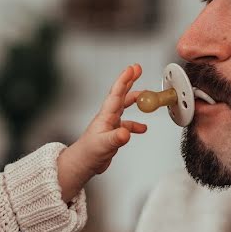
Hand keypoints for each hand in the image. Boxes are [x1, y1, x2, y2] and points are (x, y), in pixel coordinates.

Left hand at [57, 64, 145, 199]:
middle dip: (130, 81)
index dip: (125, 79)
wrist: (83, 163)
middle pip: (121, 94)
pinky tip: (142, 128)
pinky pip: (128, 125)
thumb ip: (116, 138)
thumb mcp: (104, 145)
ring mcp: (111, 124)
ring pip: (125, 107)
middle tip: (138, 69)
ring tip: (147, 95)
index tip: (132, 68)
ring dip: (136, 99)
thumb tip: (126, 133)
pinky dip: (136, 125)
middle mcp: (109, 116)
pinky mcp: (114, 133)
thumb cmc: (89, 152)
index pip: (117, 93)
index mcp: (106, 115)